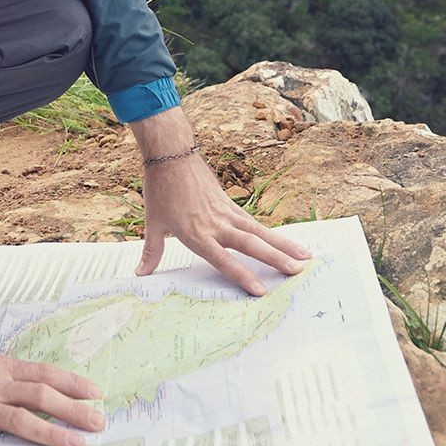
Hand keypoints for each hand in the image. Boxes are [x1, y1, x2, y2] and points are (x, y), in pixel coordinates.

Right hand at [0, 284, 104, 445]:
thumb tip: (24, 379)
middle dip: (73, 410)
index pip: (45, 375)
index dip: (72, 383)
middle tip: (99, 423)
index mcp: (2, 369)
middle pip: (42, 397)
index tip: (96, 392)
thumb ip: (1, 370)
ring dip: (51, 434)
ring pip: (21, 420)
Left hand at [129, 109, 311, 293]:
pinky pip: (254, 222)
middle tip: (297, 271)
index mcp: (197, 233)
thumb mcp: (153, 223)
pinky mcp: (231, 204)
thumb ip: (152, 251)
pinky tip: (286, 242)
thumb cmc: (161, 189)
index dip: (242, 275)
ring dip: (283, 245)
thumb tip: (140, 274)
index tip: (261, 290)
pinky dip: (271, 233)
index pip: (223, 259)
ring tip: (305, 256)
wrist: (172, 155)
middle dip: (275, 259)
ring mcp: (227, 213)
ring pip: (260, 232)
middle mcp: (217, 225)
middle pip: (250, 244)